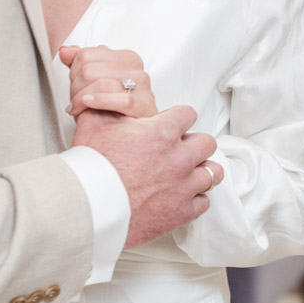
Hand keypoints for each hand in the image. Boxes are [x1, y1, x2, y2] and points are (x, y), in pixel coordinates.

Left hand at [59, 44, 157, 117]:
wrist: (130, 135)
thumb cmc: (112, 107)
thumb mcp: (95, 81)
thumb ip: (79, 62)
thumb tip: (64, 51)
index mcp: (126, 58)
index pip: (86, 55)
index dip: (73, 71)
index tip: (74, 84)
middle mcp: (136, 69)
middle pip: (89, 70)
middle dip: (75, 87)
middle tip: (75, 100)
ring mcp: (142, 87)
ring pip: (101, 84)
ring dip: (81, 98)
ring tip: (77, 108)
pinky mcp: (144, 106)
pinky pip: (120, 100)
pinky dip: (100, 102)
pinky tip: (88, 105)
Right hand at [72, 104, 223, 247]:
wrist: (90, 204)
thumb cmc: (92, 165)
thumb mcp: (95, 121)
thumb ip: (108, 101)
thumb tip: (112, 89)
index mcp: (163, 132)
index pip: (189, 114)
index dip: (178, 118)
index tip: (170, 125)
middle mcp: (180, 157)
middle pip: (207, 143)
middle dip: (193, 143)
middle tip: (178, 149)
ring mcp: (184, 186)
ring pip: (213, 172)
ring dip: (200, 170)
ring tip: (185, 172)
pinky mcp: (182, 212)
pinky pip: (204, 202)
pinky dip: (195, 198)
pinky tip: (180, 195)